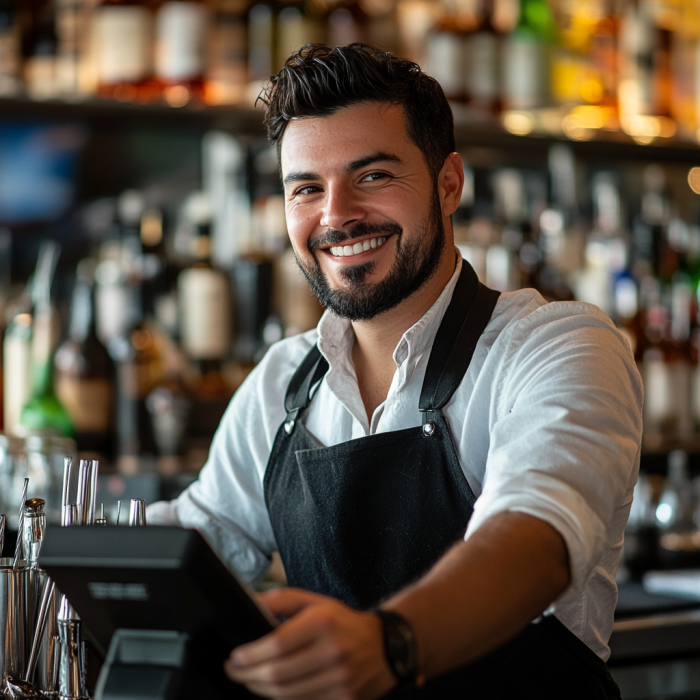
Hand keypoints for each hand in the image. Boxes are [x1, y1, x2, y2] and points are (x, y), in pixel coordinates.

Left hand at [224, 588, 396, 699]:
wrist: (386, 646)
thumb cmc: (344, 622)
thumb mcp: (315, 602)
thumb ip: (281, 600)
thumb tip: (250, 602)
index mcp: (323, 623)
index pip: (277, 644)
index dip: (250, 655)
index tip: (235, 657)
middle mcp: (333, 651)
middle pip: (278, 674)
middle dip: (248, 675)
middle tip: (234, 671)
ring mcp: (340, 679)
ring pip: (287, 694)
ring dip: (260, 690)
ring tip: (249, 680)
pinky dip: (283, 699)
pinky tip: (272, 690)